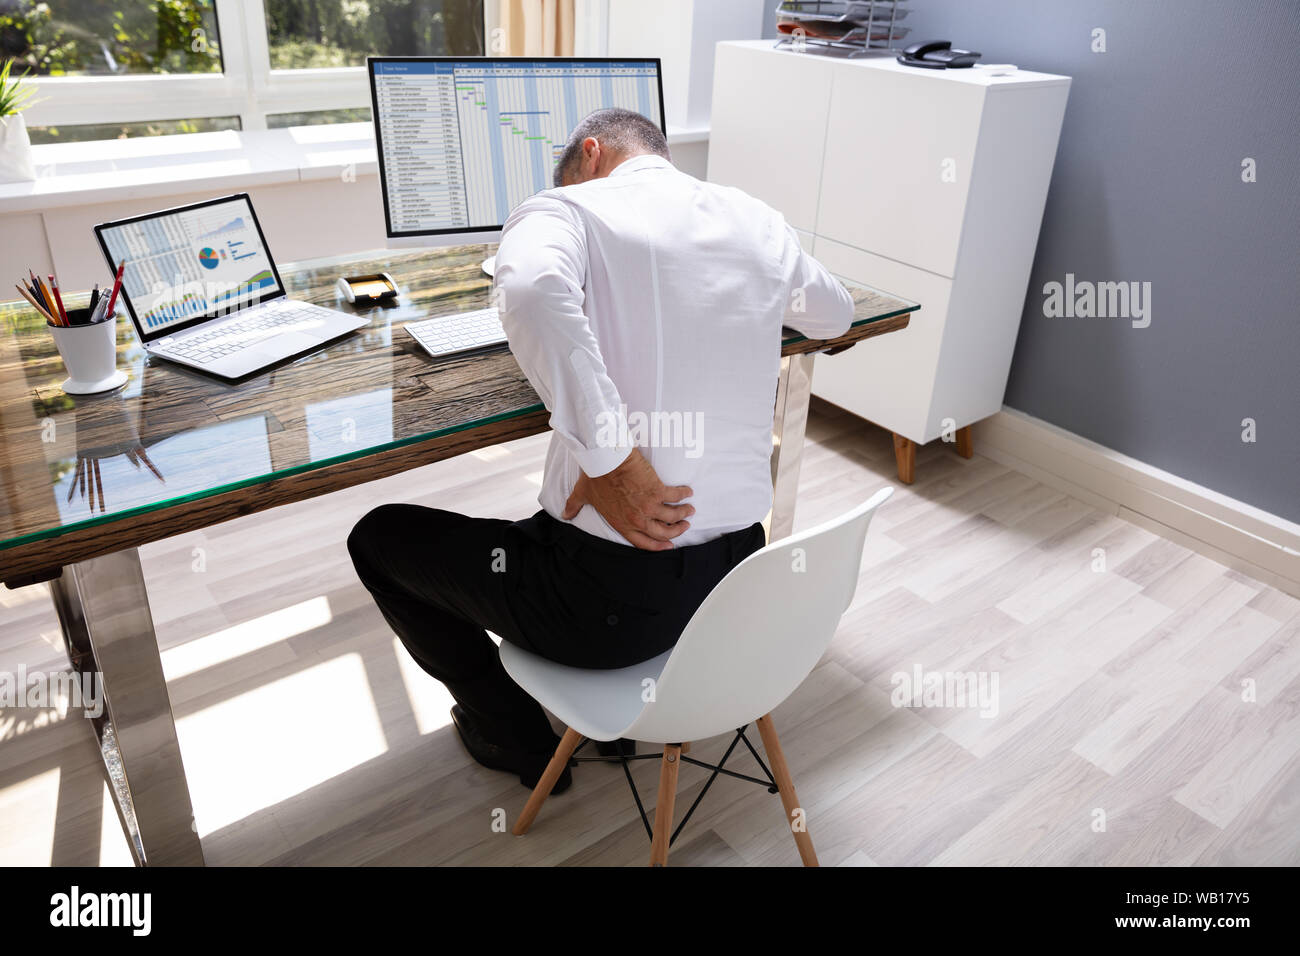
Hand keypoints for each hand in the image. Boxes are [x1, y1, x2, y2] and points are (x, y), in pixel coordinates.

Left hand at [562, 448, 694, 550]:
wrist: (605, 460)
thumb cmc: (594, 476)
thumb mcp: (582, 494)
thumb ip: (574, 506)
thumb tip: (564, 514)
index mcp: (621, 523)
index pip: (643, 542)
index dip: (658, 546)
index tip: (668, 545)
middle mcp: (637, 519)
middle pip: (662, 532)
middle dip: (675, 531)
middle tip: (684, 526)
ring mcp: (648, 506)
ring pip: (672, 516)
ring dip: (683, 514)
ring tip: (689, 510)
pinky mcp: (657, 491)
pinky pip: (676, 496)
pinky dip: (684, 495)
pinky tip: (688, 492)